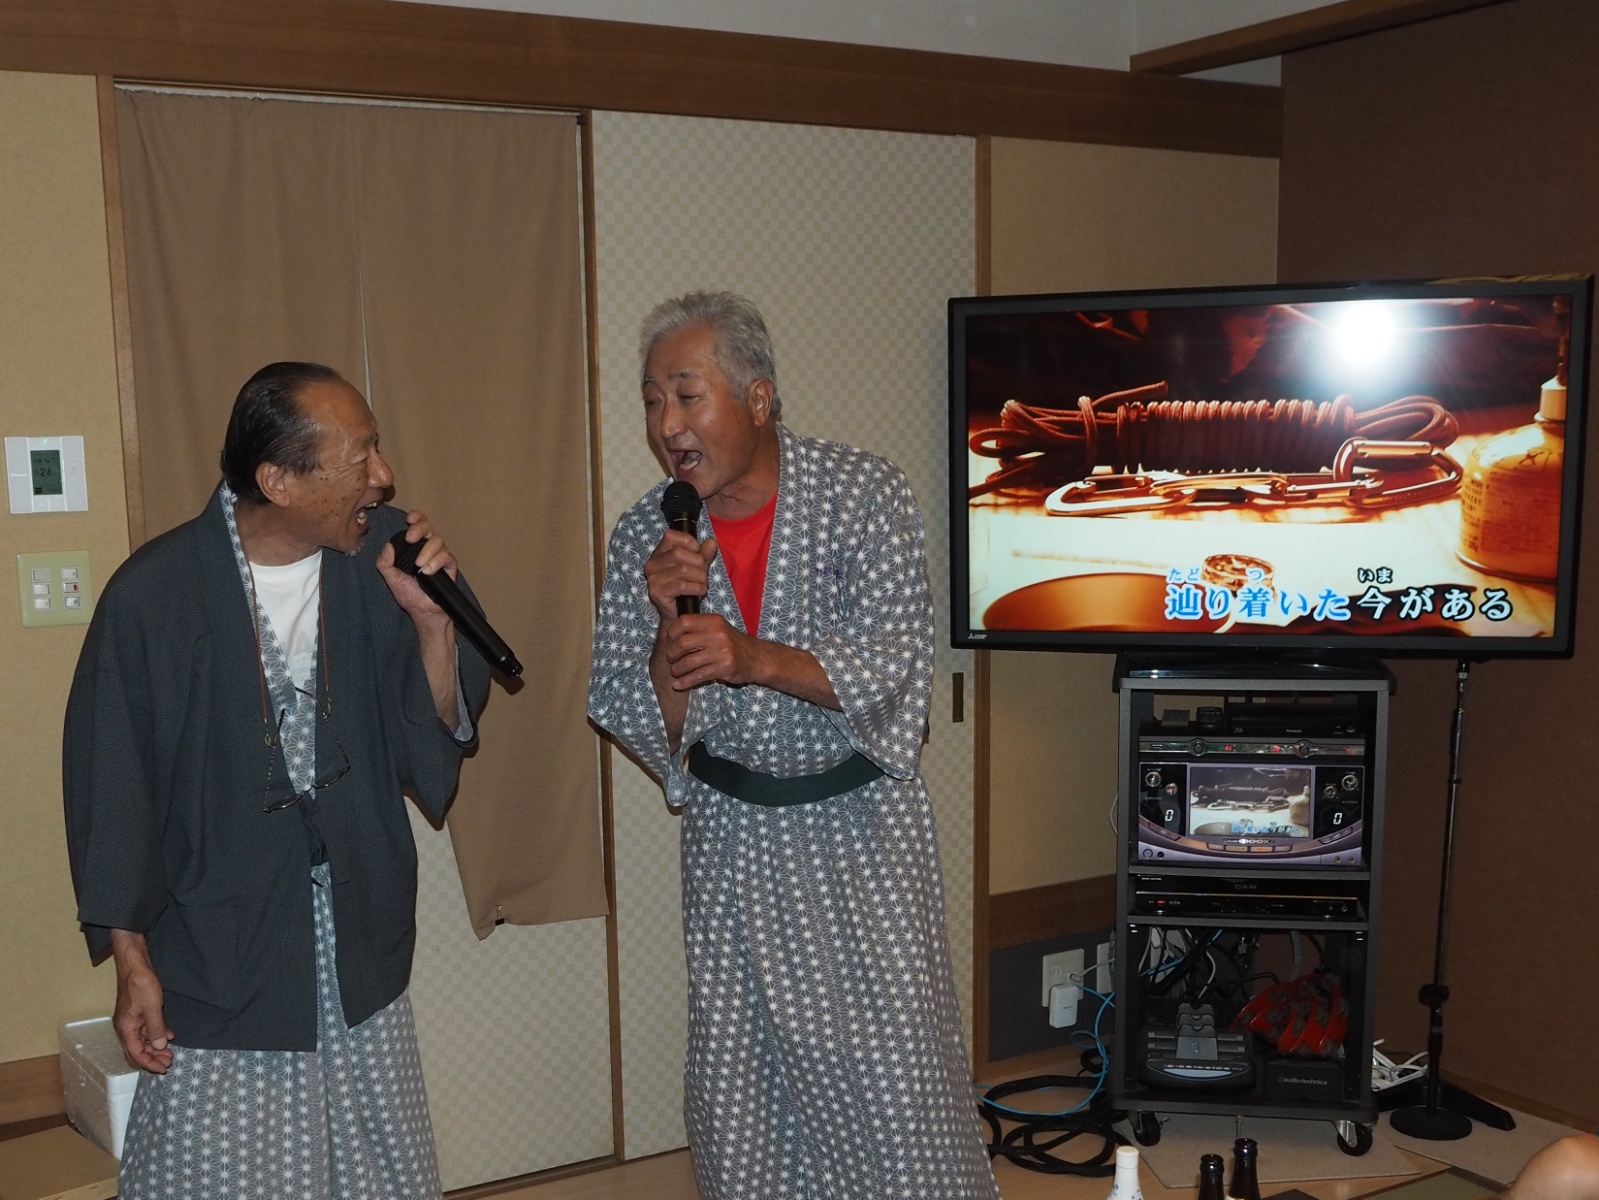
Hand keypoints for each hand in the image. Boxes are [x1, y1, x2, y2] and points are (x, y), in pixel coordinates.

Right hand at [110, 930, 172, 1073]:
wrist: (135, 965)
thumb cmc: (141, 985)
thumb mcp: (152, 1008)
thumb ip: (155, 1028)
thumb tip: (159, 1046)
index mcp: (125, 1029)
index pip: (135, 1054)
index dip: (149, 1063)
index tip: (163, 1069)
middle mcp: (125, 1027)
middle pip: (137, 1050)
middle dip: (153, 1057)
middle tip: (169, 1062)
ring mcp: (130, 1020)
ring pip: (142, 1040)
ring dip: (155, 1046)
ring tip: (170, 1052)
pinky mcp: (137, 1013)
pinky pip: (146, 1029)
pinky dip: (156, 1034)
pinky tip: (169, 1035)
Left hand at [376, 510, 458, 625]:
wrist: (422, 610)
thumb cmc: (408, 593)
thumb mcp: (390, 578)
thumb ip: (384, 563)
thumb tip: (387, 547)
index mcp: (413, 546)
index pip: (417, 525)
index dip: (416, 518)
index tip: (409, 519)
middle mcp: (428, 547)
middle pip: (428, 527)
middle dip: (420, 528)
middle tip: (411, 538)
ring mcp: (440, 555)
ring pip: (438, 541)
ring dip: (428, 551)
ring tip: (419, 566)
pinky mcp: (450, 566)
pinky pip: (447, 557)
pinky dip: (437, 562)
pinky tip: (428, 571)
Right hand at [644, 532, 718, 623]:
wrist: (679, 614)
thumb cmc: (688, 588)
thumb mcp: (697, 567)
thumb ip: (703, 554)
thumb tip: (711, 541)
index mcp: (659, 553)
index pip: (671, 536)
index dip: (688, 541)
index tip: (698, 552)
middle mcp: (652, 564)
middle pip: (679, 553)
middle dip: (698, 563)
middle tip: (703, 574)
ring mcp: (653, 579)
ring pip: (683, 569)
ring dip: (700, 577)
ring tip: (703, 584)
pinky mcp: (657, 592)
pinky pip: (682, 585)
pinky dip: (697, 588)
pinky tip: (700, 591)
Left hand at [658, 612, 765, 690]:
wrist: (755, 658)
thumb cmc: (731, 643)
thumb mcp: (717, 628)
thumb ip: (698, 628)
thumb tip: (669, 635)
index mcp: (713, 621)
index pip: (684, 622)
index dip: (671, 633)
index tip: (669, 641)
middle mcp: (718, 634)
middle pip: (683, 643)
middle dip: (672, 653)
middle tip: (671, 659)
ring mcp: (722, 651)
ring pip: (689, 662)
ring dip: (678, 669)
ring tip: (675, 671)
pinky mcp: (724, 668)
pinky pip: (698, 676)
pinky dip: (685, 681)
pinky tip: (678, 684)